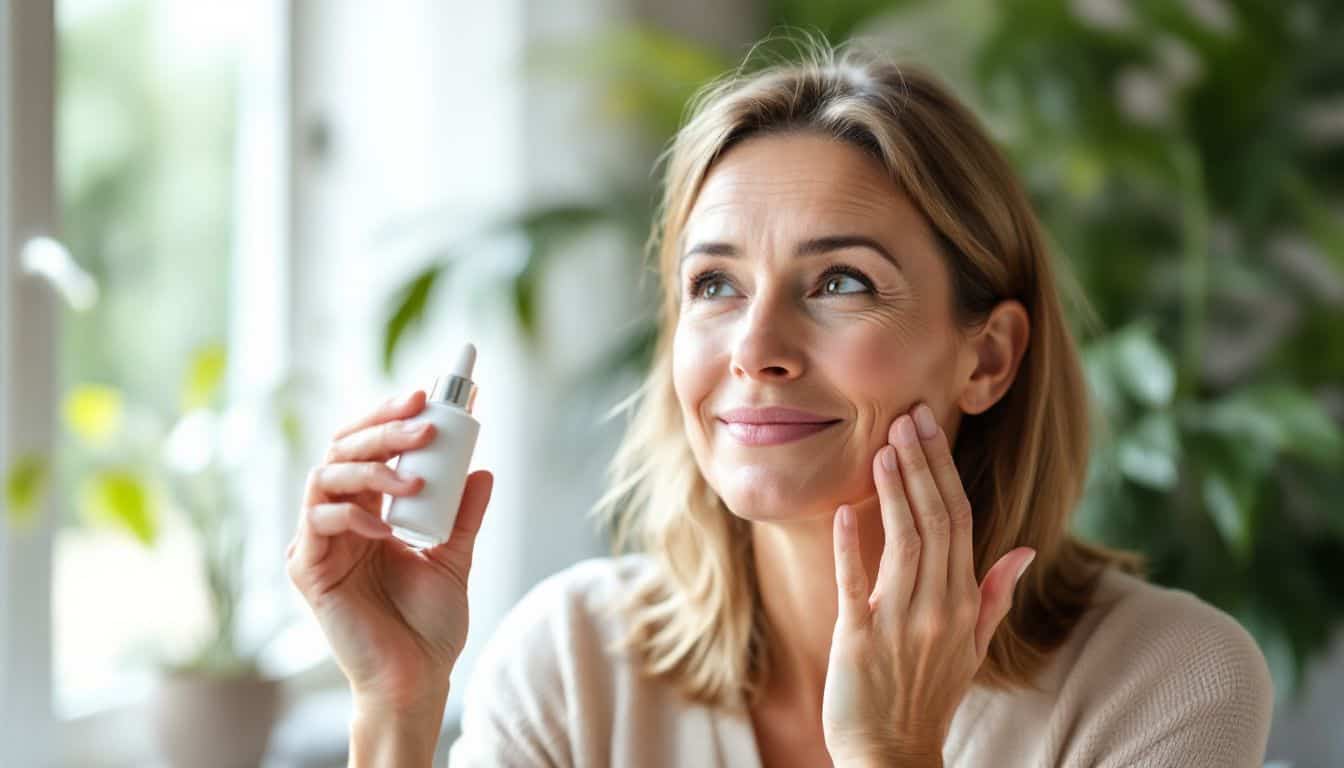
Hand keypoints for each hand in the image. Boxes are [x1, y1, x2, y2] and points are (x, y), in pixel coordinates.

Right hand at [286, 389, 493, 714]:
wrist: (417, 678)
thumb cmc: (429, 625)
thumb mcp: (453, 557)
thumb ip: (462, 514)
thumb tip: (483, 469)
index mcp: (369, 512)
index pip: (369, 448)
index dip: (391, 418)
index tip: (428, 395)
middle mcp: (340, 521)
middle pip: (344, 450)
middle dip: (383, 427)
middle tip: (423, 417)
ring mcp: (320, 543)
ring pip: (325, 476)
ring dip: (371, 466)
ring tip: (414, 478)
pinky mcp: (308, 570)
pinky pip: (318, 523)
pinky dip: (351, 515)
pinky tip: (384, 526)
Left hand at [821, 403, 1035, 764]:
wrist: (892, 754)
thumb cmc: (929, 696)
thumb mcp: (972, 647)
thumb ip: (993, 595)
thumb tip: (1021, 550)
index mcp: (962, 604)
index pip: (959, 521)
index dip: (943, 471)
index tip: (929, 428)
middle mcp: (937, 608)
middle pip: (935, 521)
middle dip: (921, 465)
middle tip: (906, 417)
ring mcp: (899, 623)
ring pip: (904, 543)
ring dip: (894, 492)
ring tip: (883, 448)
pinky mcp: (857, 640)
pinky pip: (855, 585)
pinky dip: (851, 547)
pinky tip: (843, 512)